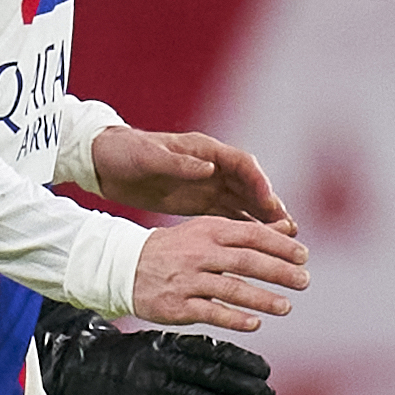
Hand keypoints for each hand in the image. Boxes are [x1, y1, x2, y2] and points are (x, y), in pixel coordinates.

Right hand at [44, 320, 271, 394]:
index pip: (211, 350)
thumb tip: (216, 362)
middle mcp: (158, 362)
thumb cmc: (113, 362)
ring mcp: (146, 387)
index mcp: (163, 343)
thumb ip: (178, 353)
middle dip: (244, 385)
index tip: (264, 369)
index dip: (241, 360)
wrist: (68, 373)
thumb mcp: (147, 346)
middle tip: (269, 394)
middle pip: (210, 374)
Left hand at [88, 125, 291, 225]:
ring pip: (243, 202)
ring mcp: (207, 184)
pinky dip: (244, 226)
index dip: (259, 183)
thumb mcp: (149, 157)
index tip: (271, 203)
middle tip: (289, 228)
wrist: (105, 162)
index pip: (242, 164)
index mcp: (203, 150)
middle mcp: (211, 166)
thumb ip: (180, 164)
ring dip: (263, 219)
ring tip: (283, 239)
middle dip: (270, 205)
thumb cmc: (126, 153)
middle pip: (250, 186)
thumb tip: (209, 168)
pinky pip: (228, 214)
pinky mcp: (198, 201)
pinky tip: (257, 244)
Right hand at [131, 217, 306, 333]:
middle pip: (246, 261)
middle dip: (279, 271)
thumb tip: (288, 229)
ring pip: (231, 289)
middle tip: (303, 280)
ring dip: (263, 298)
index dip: (280, 245)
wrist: (125, 266)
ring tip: (286, 306)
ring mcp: (188, 280)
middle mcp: (200, 253)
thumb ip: (247, 232)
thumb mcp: (207, 231)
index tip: (303, 255)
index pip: (251, 235)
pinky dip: (235, 319)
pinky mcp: (178, 305)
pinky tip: (255, 324)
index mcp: (209, 231)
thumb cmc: (176, 249)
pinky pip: (211, 312)